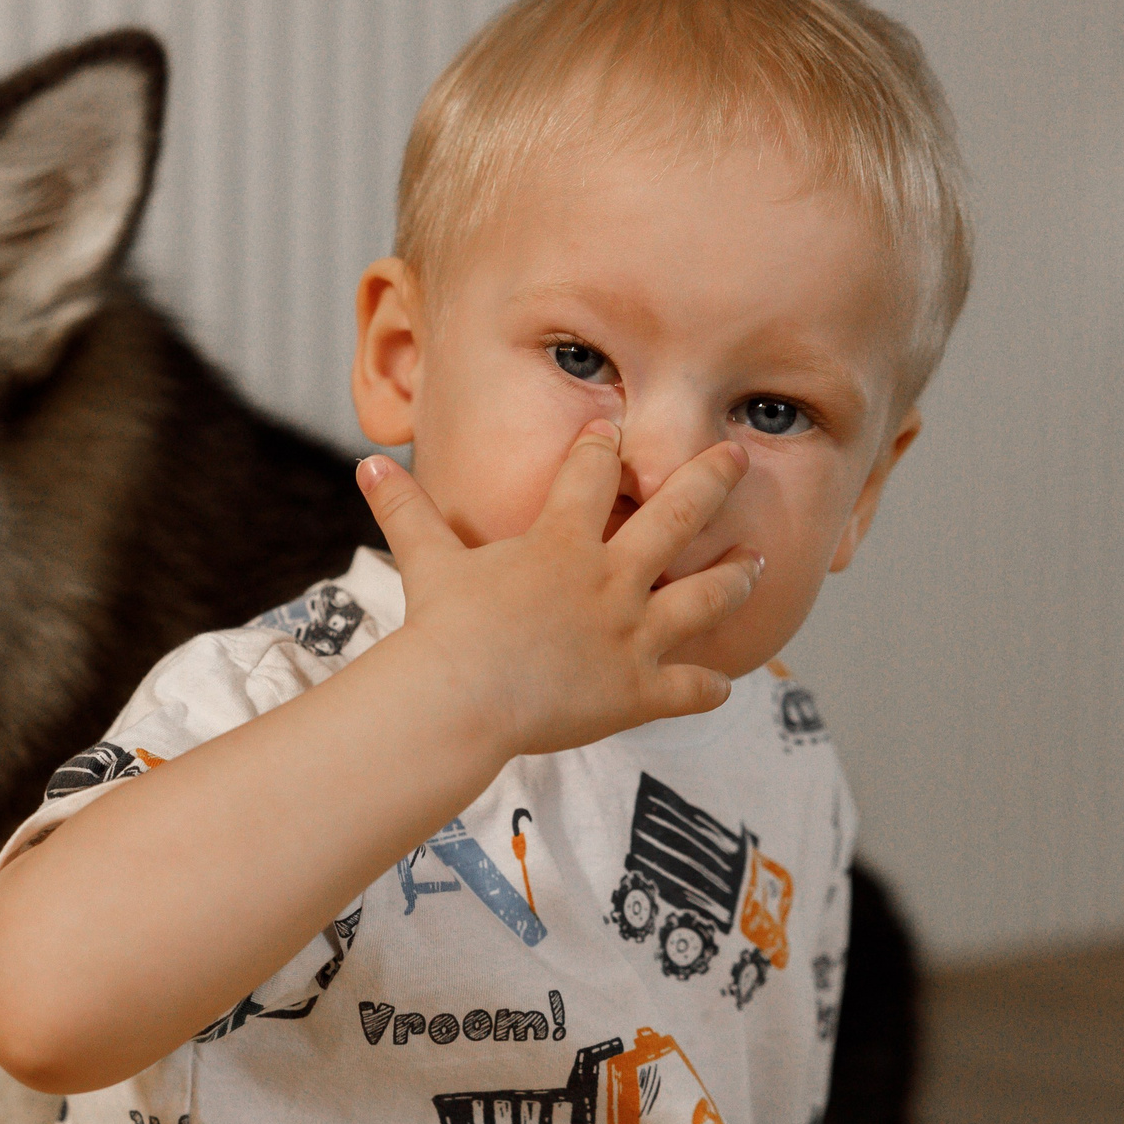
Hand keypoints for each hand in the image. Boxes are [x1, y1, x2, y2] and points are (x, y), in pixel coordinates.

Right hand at [355, 419, 761, 760]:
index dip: (601, 446)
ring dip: (734, 577)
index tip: (613, 426)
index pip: (590, 474)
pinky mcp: (637, 690)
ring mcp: (631, 635)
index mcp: (561, 543)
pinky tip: (721, 683)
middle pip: (677, 516)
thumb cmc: (443, 629)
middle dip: (710, 479)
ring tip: (756, 561)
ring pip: (706, 597)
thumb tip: (368, 466)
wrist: (460, 697)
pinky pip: (690, 688)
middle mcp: (610, 580)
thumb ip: (405, 511)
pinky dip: (707, 686)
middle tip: (737, 458)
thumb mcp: (426, 562)